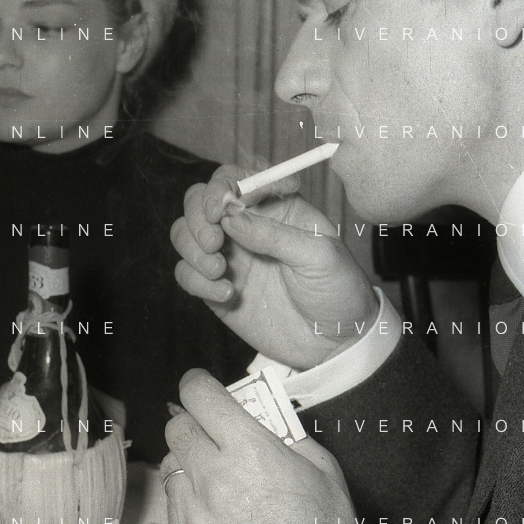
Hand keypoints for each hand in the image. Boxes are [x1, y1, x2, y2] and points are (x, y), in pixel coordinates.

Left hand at [161, 369, 370, 523]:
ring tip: (214, 475)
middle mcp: (211, 477)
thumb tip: (260, 418)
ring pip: (170, 467)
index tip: (201, 386)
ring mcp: (193, 515)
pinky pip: (172, 506)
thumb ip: (285, 435)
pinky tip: (213, 510)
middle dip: (192, 422)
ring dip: (187, 461)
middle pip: (175, 428)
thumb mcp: (322, 468)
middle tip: (211, 431)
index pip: (199, 396)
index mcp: (247, 450)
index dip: (198, 384)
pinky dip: (187, 498)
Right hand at [170, 165, 377, 368]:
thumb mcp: (318, 256)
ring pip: (185, 235)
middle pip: (199, 202)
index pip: (235, 179)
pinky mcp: (216, 288)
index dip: (220, 187)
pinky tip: (228, 295)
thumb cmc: (338, 292)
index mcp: (276, 207)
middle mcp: (247, 227)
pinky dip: (196, 281)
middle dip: (198, 217)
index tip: (221, 208)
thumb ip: (273, 234)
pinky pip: (187, 274)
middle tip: (214, 242)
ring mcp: (230, 257)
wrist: (335, 344)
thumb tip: (231, 217)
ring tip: (219, 271)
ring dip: (192, 249)